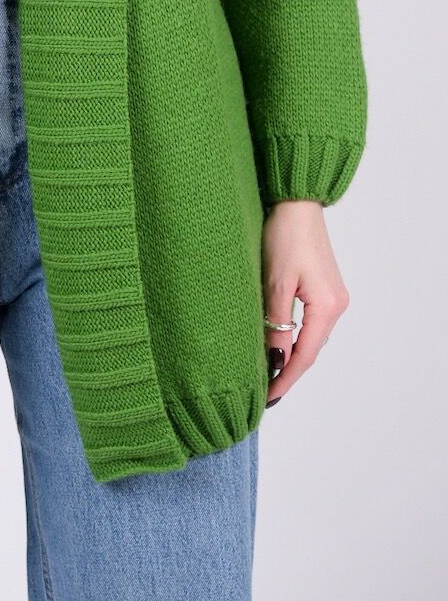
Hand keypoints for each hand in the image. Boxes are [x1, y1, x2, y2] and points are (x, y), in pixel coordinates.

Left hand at [261, 200, 349, 406]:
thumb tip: (275, 361)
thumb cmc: (284, 236)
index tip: (268, 397)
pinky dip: (296, 336)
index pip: (305, 356)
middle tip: (264, 390)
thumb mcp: (275, 284)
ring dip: (291, 353)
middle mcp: (336, 306)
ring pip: (311, 336)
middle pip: (311, 349)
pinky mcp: (326, 288)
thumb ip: (276, 325)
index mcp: (327, 307)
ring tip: (267, 371)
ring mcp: (333, 296)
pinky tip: (279, 342)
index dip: (286, 378)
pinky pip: (311, 322)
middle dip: (288, 370)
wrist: (296, 204)